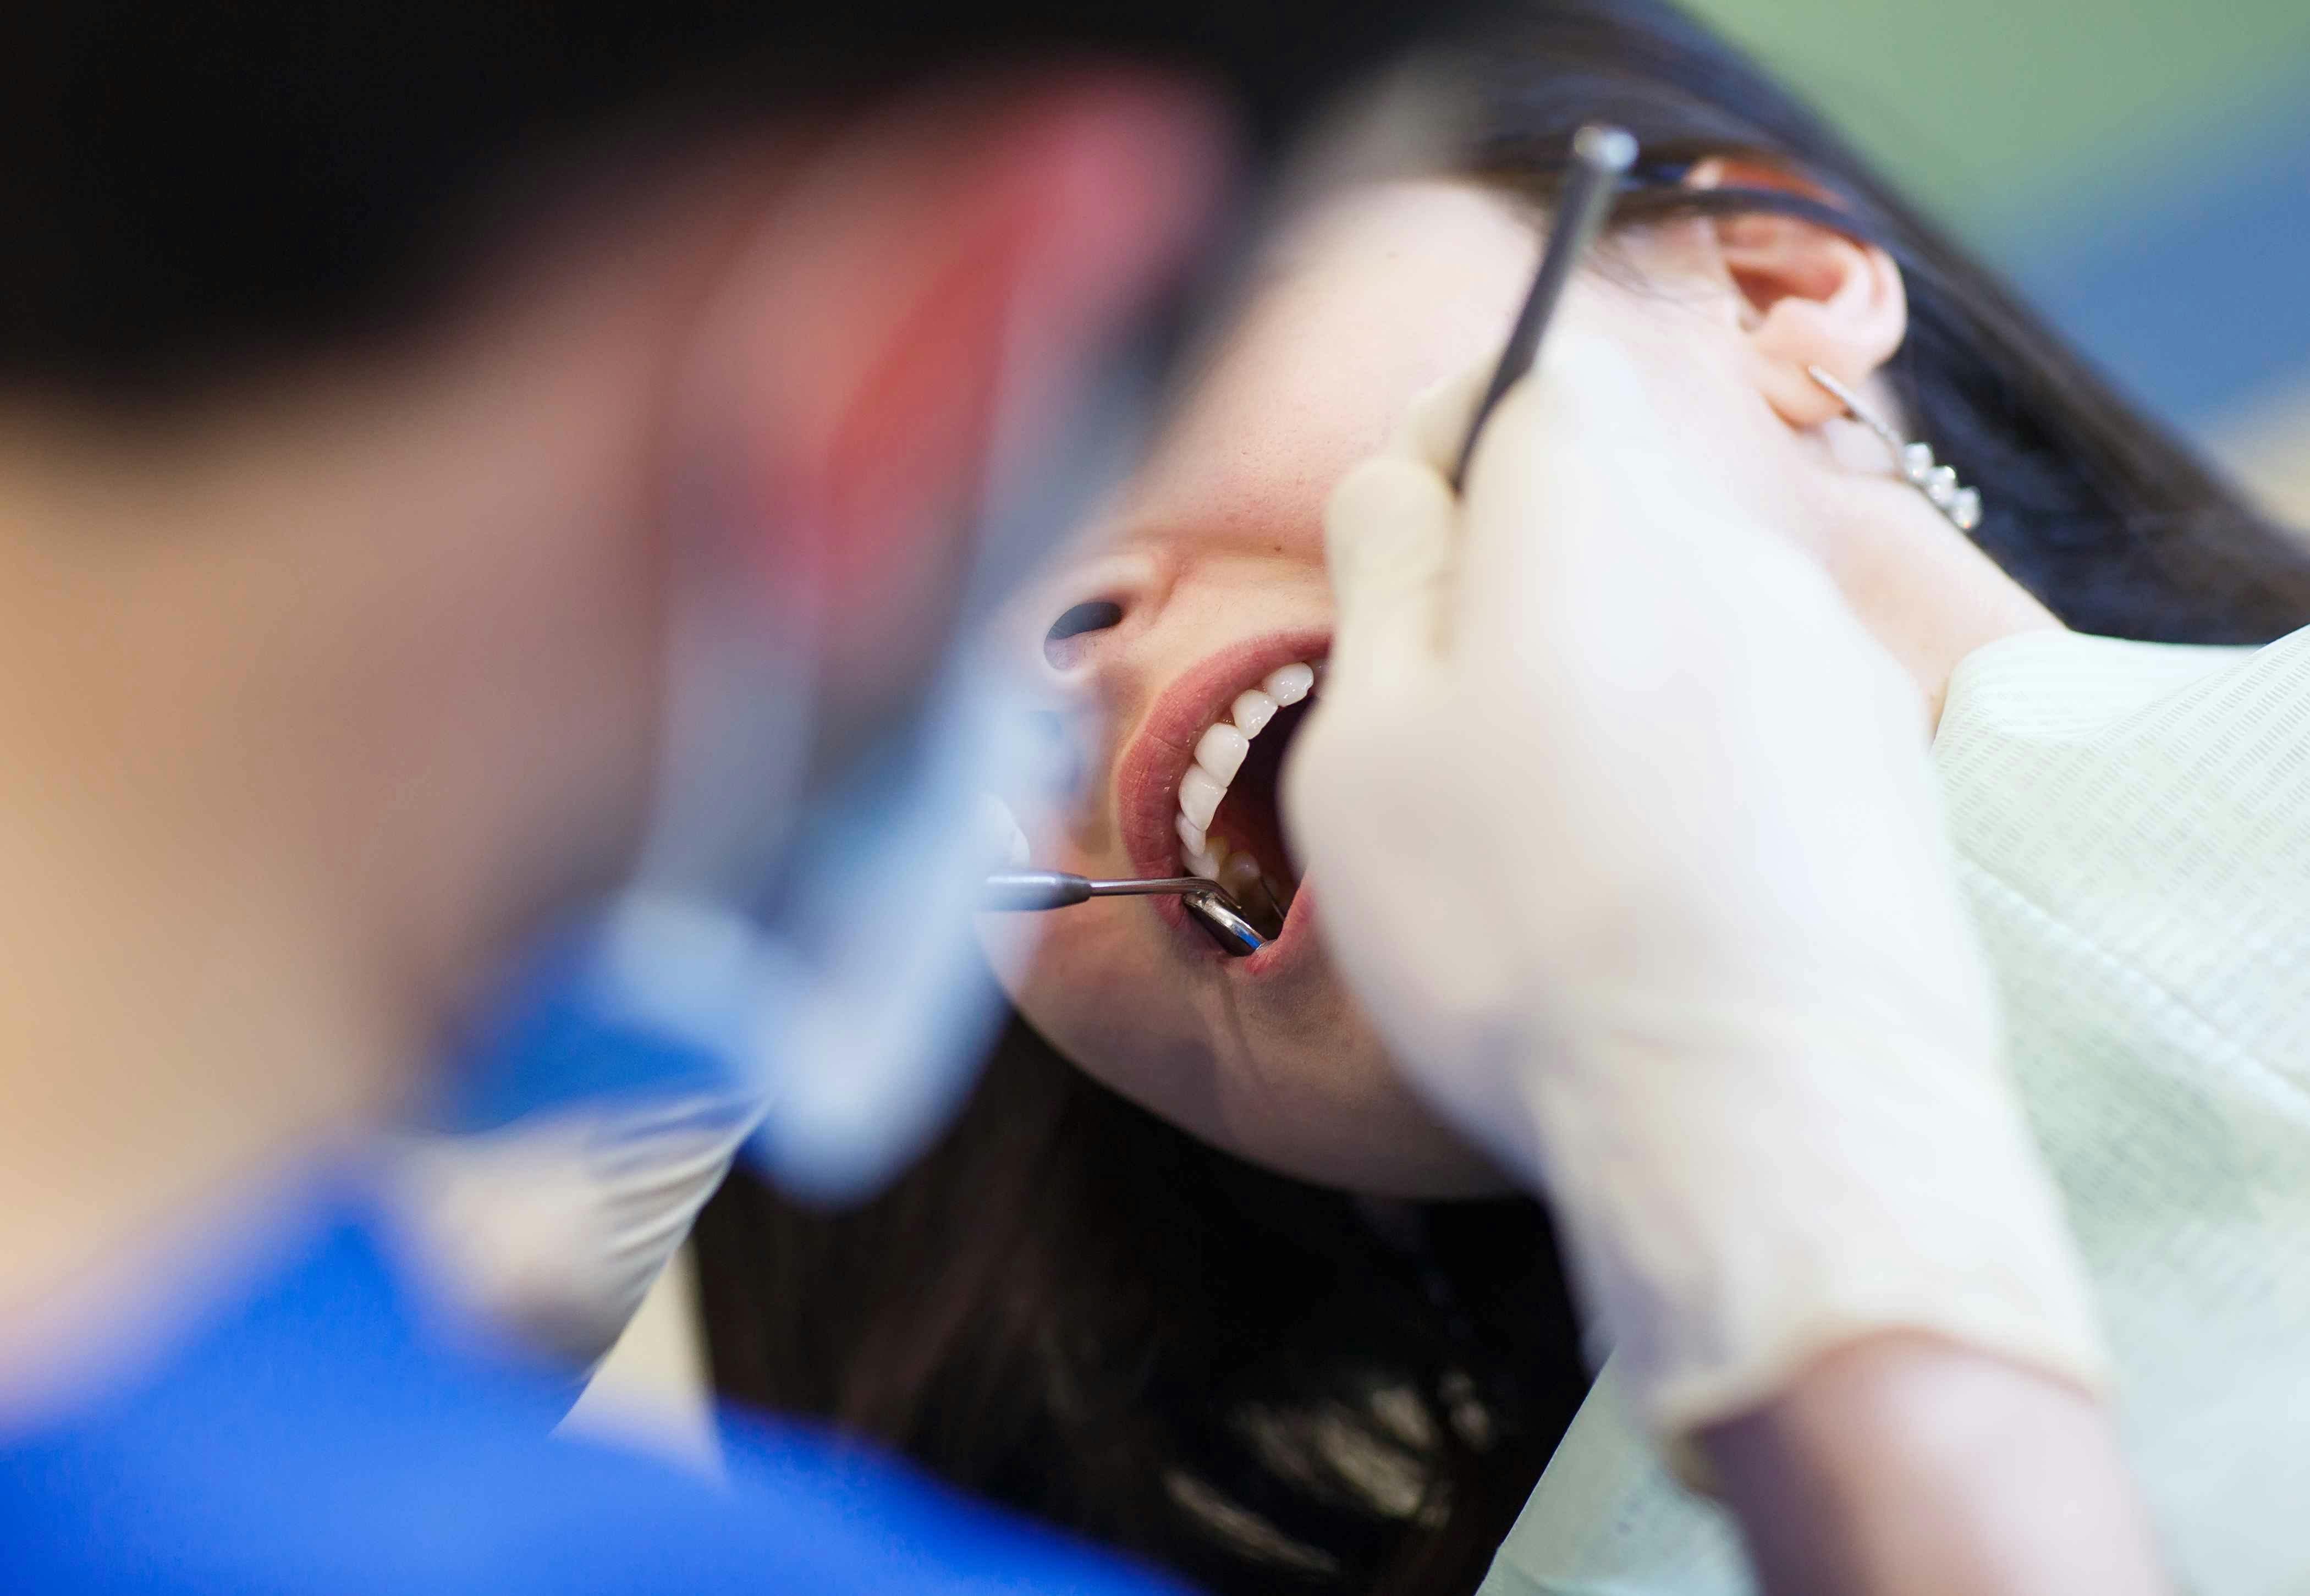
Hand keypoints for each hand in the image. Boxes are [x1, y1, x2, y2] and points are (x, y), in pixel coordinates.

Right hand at [1282, 335, 2108, 1449]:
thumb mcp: (1367, 747)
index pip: (1528, 369)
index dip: (1444, 442)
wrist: (1764, 1120)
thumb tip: (1407, 485)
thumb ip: (1383, 575)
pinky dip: (1691, 758)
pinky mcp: (1891, 766)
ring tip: (1550, 839)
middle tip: (1447, 730)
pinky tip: (1653, 886)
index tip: (1404, 554)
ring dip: (1602, 676)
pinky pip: (1756, 711)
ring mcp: (1831, 660)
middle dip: (1515, 577)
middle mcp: (1736, 551)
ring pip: (1680, 611)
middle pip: (1607, 499)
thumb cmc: (1522, 929)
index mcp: (1592, 510)